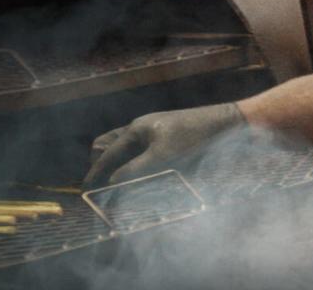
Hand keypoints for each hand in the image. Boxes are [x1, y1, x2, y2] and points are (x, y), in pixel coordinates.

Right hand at [84, 103, 244, 188]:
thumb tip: (110, 183)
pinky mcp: (169, 138)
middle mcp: (143, 128)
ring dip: (120, 163)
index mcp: (137, 128)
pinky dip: (136, 162)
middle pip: (111, 144)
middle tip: (101, 183)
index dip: (95, 172)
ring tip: (119, 182)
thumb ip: (134, 170)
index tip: (85, 188)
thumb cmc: (195, 137)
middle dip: (102, 162)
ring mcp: (155, 132)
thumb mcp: (163, 156)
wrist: (227, 123)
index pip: (107, 152)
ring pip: (127, 148)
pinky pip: (143, 151)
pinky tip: (142, 175)